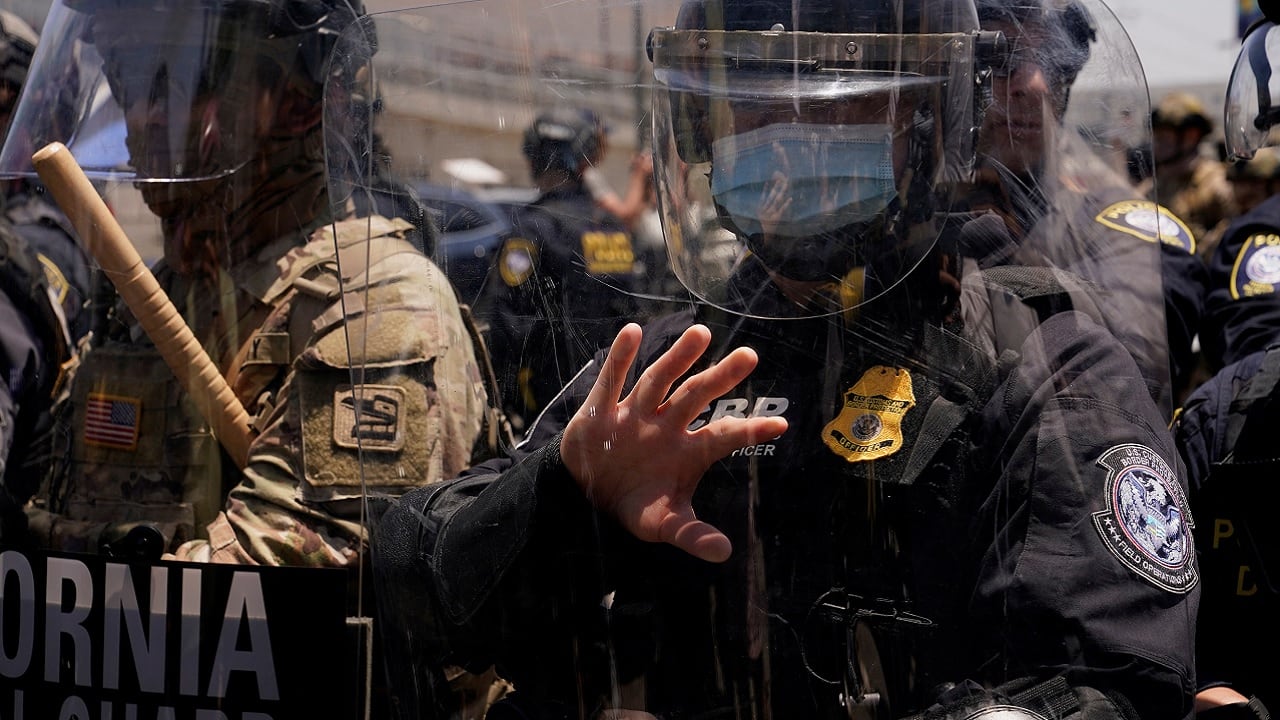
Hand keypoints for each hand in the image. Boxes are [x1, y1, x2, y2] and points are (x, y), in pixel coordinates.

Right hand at [560, 323, 787, 563]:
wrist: (586, 494)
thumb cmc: (635, 502)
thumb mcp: (662, 523)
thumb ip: (691, 536)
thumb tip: (725, 554)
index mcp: (687, 451)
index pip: (723, 437)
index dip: (749, 430)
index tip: (781, 426)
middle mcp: (666, 425)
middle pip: (696, 396)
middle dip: (720, 377)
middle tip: (750, 357)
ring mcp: (635, 413)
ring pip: (659, 380)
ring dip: (678, 358)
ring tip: (701, 333)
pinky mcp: (602, 410)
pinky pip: (612, 380)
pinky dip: (620, 358)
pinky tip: (633, 333)